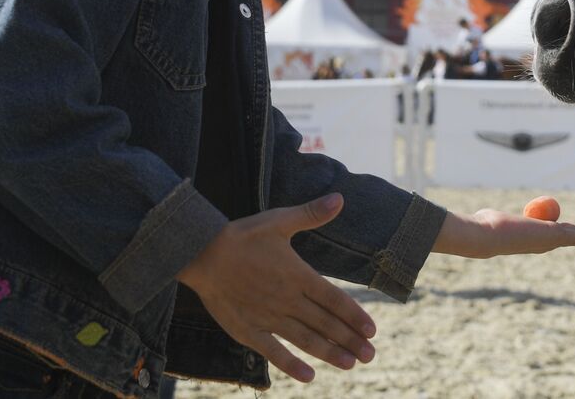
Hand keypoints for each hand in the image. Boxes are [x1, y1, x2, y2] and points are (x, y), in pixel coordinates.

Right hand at [177, 193, 376, 381]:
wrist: (202, 253)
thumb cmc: (242, 236)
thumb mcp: (279, 220)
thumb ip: (311, 213)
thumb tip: (340, 198)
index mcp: (298, 275)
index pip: (335, 299)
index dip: (355, 316)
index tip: (372, 329)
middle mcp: (287, 299)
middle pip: (326, 324)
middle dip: (350, 340)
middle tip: (371, 355)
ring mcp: (268, 317)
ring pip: (306, 340)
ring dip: (330, 353)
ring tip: (351, 364)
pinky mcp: (248, 330)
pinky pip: (274, 352)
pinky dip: (291, 365)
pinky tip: (309, 376)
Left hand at [433, 208, 574, 258]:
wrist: (486, 236)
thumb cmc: (485, 228)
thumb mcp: (492, 220)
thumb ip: (494, 219)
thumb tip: (489, 218)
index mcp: (533, 240)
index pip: (555, 236)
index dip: (570, 234)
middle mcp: (544, 243)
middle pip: (571, 238)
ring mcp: (550, 240)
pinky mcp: (555, 234)